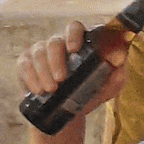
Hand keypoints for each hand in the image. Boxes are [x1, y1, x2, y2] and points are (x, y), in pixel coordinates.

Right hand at [16, 20, 130, 119]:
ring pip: (39, 52)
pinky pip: (24, 64)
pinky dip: (30, 77)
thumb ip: (119, 72)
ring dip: (44, 71)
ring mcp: (42, 52)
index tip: (74, 49)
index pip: (75, 28)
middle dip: (56, 59)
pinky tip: (36, 89)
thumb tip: (118, 59)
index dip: (74, 34)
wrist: (69, 115)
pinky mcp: (27, 64)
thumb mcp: (110, 86)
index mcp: (81, 43)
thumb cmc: (91, 94)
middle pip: (55, 41)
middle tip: (62, 79)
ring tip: (51, 90)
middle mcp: (61, 43)